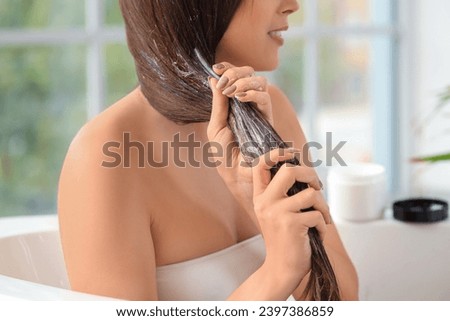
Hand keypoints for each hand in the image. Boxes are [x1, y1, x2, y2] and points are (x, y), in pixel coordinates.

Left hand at [207, 62, 275, 218]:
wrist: (237, 175)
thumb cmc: (224, 154)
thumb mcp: (215, 126)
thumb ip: (217, 103)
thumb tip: (212, 79)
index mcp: (233, 105)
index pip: (235, 78)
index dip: (228, 68)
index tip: (216, 67)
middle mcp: (247, 105)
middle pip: (249, 74)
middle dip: (236, 71)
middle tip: (225, 79)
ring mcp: (258, 111)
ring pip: (260, 82)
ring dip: (244, 81)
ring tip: (233, 92)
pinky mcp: (267, 120)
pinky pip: (265, 99)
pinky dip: (252, 94)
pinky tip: (240, 98)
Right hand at [252, 149, 330, 285]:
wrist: (282, 269)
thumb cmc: (285, 240)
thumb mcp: (277, 213)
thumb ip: (284, 193)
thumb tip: (305, 171)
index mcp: (260, 197)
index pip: (260, 165)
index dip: (276, 153)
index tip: (292, 152)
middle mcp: (265, 202)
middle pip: (289, 171)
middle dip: (310, 175)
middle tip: (317, 186)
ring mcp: (277, 213)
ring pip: (311, 193)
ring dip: (323, 205)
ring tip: (321, 217)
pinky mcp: (291, 224)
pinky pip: (317, 214)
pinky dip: (323, 224)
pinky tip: (317, 233)